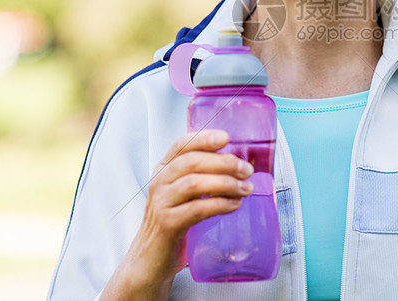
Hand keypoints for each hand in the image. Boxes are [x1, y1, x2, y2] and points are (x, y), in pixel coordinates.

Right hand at [101, 129, 253, 299]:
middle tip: (246, 170)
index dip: (204, 138)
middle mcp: (159, 182)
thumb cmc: (173, 224)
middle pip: (192, 162)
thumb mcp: (183, 195)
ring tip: (245, 189)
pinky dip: (219, 204)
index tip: (226, 137)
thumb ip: (203, 178)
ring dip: (225, 183)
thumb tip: (240, 167)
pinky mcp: (167, 223)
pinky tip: (233, 205)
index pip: (182, 145)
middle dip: (224, 162)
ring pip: (194, 183)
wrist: (150, 260)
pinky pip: (196, 209)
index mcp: (164, 170)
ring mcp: (161, 203)